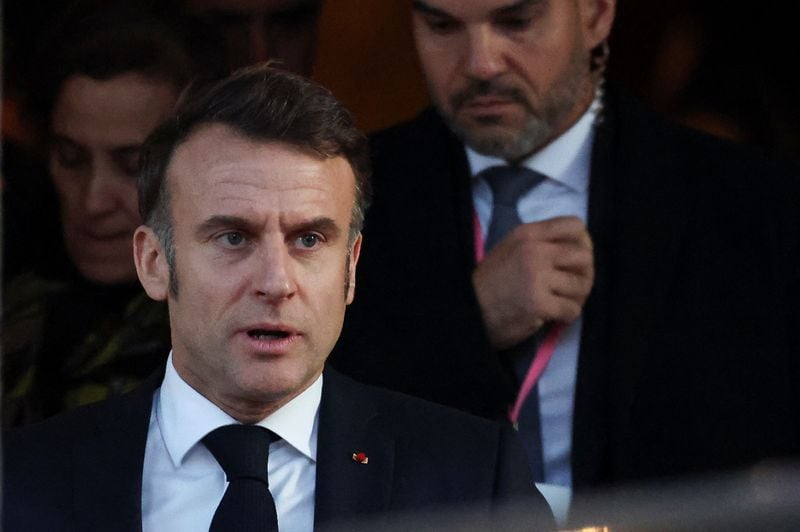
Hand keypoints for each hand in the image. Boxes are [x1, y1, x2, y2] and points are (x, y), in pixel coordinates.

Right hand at [472, 216, 593, 349]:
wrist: (469, 310)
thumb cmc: (491, 283)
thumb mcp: (510, 250)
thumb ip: (539, 244)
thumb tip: (580, 248)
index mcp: (527, 234)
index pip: (574, 226)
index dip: (582, 243)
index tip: (573, 260)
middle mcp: (534, 251)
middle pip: (584, 256)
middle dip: (583, 274)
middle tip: (572, 286)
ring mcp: (537, 277)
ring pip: (582, 285)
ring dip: (576, 298)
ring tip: (561, 302)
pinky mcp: (539, 304)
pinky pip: (572, 309)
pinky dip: (567, 315)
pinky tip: (554, 315)